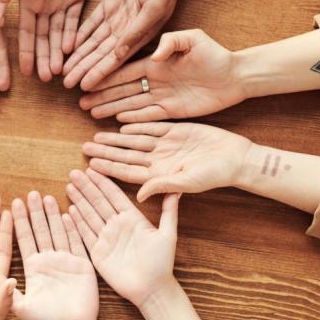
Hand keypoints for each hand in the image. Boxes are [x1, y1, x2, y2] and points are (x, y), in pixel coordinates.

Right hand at [0, 0, 97, 80]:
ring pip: (59, 33)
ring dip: (58, 52)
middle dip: (44, 58)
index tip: (24, 71)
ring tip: (59, 72)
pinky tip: (71, 50)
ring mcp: (61, 1)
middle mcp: (42, 3)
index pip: (26, 30)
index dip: (26, 50)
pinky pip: (76, 20)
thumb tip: (0, 2)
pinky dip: (74, 35)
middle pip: (43, 37)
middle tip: (46, 79)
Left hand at [11, 192, 98, 319]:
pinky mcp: (82, 265)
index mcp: (32, 267)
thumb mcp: (20, 307)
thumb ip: (2, 290)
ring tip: (47, 197)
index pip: (24, 239)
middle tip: (30, 193)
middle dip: (35, 213)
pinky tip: (69, 214)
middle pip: (40, 231)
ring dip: (52, 216)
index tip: (11, 203)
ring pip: (57, 232)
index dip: (18, 222)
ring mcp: (66, 261)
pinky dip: (73, 229)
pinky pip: (77, 243)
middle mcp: (48, 261)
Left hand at [63, 0, 199, 90]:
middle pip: (100, 54)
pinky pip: (91, 22)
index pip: (115, 60)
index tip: (84, 86)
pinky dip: (79, 34)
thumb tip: (119, 55)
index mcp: (141, 35)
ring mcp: (117, 17)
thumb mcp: (153, 7)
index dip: (99, 73)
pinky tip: (67, 45)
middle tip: (65, 83)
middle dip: (84, 68)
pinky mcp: (109, 3)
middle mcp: (127, 30)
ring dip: (79, 55)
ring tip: (63, 69)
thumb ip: (136, 31)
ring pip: (93, 41)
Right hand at [66, 168, 179, 307]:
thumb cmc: (162, 263)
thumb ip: (169, 212)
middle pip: (98, 202)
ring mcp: (106, 238)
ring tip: (69, 186)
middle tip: (74, 172)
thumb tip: (177, 189)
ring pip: (89, 215)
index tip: (93, 168)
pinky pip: (85, 235)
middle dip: (86, 187)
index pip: (114, 196)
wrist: (152, 289)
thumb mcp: (168, 234)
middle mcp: (117, 225)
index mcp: (132, 218)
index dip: (103, 182)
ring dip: (79, 200)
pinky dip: (77, 223)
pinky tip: (69, 210)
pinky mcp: (98, 252)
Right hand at [79, 29, 246, 121]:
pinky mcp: (172, 110)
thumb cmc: (215, 53)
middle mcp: (154, 79)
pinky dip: (133, 119)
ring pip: (131, 103)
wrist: (236, 75)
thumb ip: (172, 42)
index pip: (124, 70)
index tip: (87, 79)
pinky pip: (148, 115)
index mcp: (155, 62)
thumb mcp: (194, 39)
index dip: (105, 75)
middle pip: (122, 89)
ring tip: (91, 112)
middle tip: (81, 101)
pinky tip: (117, 121)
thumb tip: (155, 54)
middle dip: (101, 94)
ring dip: (111, 108)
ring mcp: (162, 96)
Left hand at [83, 122, 252, 201]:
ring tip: (96, 135)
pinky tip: (120, 123)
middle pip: (125, 155)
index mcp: (159, 174)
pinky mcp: (175, 130)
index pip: (127, 171)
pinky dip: (136, 124)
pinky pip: (151, 126)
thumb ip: (161, 186)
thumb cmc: (214, 175)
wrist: (236, 157)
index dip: (108, 168)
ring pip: (134, 140)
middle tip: (84, 147)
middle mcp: (159, 160)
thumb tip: (138, 196)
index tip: (90, 165)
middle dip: (105, 151)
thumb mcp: (186, 182)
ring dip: (116, 138)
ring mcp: (166, 145)